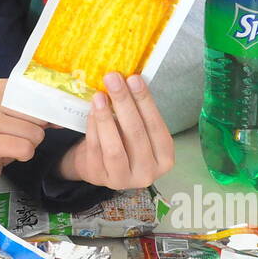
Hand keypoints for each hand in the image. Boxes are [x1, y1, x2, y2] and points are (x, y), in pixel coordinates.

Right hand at [0, 79, 45, 186]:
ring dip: (30, 145)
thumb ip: (38, 111)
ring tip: (12, 144)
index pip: (38, 94)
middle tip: (17, 136)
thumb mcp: (15, 116)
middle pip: (39, 116)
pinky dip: (24, 155)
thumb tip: (64, 115)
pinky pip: (25, 149)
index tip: (42, 120)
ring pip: (35, 134)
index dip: (46, 110)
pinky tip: (10, 153)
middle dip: (36, 132)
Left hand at [59, 72, 173, 189]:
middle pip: (136, 134)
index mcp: (165, 158)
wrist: (99, 164)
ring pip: (114, 147)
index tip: (134, 78)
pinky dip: (93, 128)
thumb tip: (128, 79)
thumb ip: (138, 111)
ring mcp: (123, 180)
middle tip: (113, 79)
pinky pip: (96, 149)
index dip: (145, 102)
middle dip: (124, 103)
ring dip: (106, 117)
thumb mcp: (138, 129)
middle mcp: (148, 173)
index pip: (156, 127)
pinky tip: (92, 110)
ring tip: (99, 95)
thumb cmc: (124, 141)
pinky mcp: (100, 177)